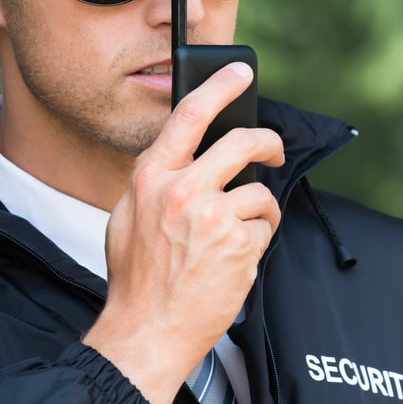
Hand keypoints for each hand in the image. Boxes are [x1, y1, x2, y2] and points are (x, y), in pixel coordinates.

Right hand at [82, 62, 284, 403]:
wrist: (146, 331)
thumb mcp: (129, 215)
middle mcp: (182, 190)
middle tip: (273, 152)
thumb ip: (158, 181)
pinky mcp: (239, 246)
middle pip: (243, 142)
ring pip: (259, 194)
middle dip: (268, 143)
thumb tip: (190, 153)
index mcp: (151, 177)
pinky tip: (233, 261)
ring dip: (258, 213)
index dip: (220, 86)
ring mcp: (213, 217)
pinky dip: (256, 243)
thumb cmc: (137, 277)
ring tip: (237, 237)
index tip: (241, 73)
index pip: (190, 114)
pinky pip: (264, 229)